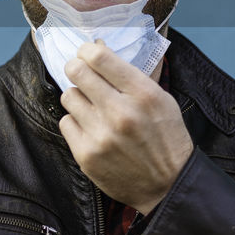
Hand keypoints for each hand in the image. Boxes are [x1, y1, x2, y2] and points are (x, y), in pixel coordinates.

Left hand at [58, 41, 192, 213]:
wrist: (168, 186)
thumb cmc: (166, 138)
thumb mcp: (162, 99)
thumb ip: (130, 75)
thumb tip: (97, 48)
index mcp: (143, 94)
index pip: (100, 57)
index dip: (87, 50)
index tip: (87, 53)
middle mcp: (121, 113)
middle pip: (77, 72)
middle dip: (77, 68)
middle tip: (82, 73)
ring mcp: (101, 135)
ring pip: (68, 96)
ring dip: (78, 98)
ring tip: (92, 107)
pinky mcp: (86, 155)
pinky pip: (66, 122)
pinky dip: (76, 123)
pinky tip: (92, 129)